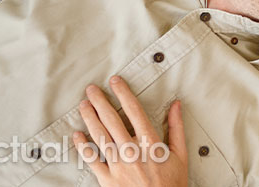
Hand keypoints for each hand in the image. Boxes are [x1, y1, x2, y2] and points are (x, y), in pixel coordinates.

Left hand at [73, 76, 187, 186]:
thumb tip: (176, 105)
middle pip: (112, 120)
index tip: (115, 82)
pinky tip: (77, 135)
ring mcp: (118, 166)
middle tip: (91, 89)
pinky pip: (92, 160)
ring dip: (90, 118)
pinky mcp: (108, 180)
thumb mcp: (181, 155)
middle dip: (100, 102)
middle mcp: (132, 152)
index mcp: (151, 143)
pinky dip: (83, 147)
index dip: (123, 93)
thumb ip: (177, 128)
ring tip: (83, 105)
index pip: (134, 111)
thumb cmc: (172, 185)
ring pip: (100, 136)